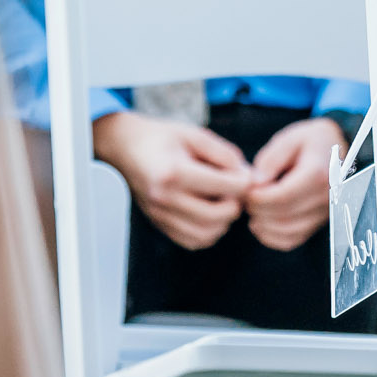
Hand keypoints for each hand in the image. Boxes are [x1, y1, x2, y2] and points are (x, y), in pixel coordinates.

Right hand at [92, 110, 250, 250]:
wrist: (128, 148)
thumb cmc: (162, 138)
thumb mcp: (195, 135)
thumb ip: (225, 154)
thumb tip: (248, 175)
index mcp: (174, 172)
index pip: (225, 186)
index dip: (244, 181)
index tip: (246, 174)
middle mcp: (165, 198)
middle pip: (217, 217)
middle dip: (236, 204)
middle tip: (237, 190)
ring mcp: (160, 215)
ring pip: (207, 235)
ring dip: (224, 221)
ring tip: (224, 201)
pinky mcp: (160, 225)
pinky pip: (193, 241)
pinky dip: (209, 232)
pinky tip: (210, 212)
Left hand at [244, 116, 345, 251]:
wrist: (338, 147)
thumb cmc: (311, 141)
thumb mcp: (290, 139)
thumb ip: (271, 159)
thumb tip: (255, 184)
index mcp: (318, 174)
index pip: (282, 197)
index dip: (257, 197)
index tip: (246, 189)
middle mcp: (325, 197)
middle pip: (283, 216)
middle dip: (257, 210)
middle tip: (246, 197)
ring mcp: (324, 213)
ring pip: (286, 232)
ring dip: (262, 225)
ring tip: (253, 208)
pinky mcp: (319, 224)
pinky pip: (292, 241)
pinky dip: (271, 237)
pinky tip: (261, 223)